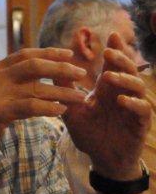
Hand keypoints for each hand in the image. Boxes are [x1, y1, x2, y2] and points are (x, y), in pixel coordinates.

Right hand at [0, 47, 86, 159]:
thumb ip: (8, 81)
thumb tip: (36, 71)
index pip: (25, 54)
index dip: (49, 52)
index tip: (70, 55)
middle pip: (34, 66)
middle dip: (61, 68)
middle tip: (81, 74)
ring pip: (37, 88)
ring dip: (62, 92)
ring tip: (80, 97)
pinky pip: (31, 107)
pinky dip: (49, 108)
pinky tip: (61, 111)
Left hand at [62, 34, 151, 178]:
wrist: (102, 159)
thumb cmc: (90, 133)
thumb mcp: (72, 109)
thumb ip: (64, 89)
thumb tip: (51, 66)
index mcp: (109, 89)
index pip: (114, 64)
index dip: (115, 49)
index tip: (110, 34)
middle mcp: (124, 94)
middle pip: (129, 70)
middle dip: (120, 59)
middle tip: (108, 51)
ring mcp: (134, 107)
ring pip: (137, 86)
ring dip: (124, 79)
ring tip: (109, 76)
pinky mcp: (140, 123)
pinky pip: (142, 109)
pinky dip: (133, 103)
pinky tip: (121, 100)